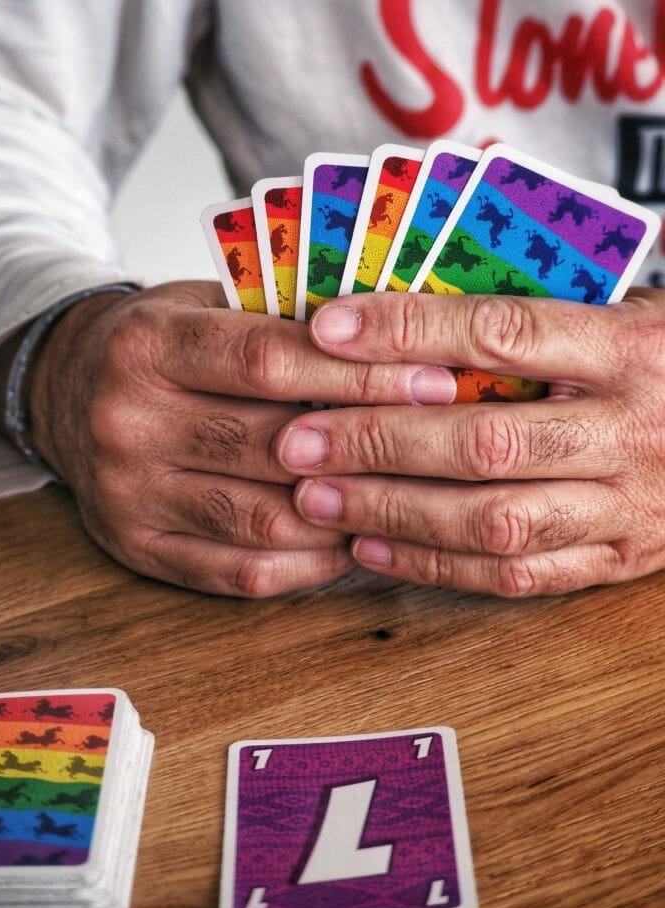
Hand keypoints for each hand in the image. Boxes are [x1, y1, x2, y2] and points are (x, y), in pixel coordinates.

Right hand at [28, 281, 452, 596]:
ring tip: (405, 497)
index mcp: (146, 344)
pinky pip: (240, 572)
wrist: (65, 391)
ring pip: (263, 520)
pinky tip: (350, 540)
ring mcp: (128, 494)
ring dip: (345, 514)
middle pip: (272, 445)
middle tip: (443, 445)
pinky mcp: (137, 549)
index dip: (359, 375)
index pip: (268, 361)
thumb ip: (284, 320)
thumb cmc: (158, 344)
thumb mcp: (204, 303)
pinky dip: (308, 563)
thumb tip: (402, 342)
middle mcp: (127, 422)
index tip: (435, 379)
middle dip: (370, 446)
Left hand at [275, 288, 664, 596]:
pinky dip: (436, 565)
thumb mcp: (617, 314)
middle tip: (299, 440)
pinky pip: (519, 574)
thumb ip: (528, 318)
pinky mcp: (619, 560)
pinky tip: (372, 548)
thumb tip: (394, 312)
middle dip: (380, 441)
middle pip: (488, 439)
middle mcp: (630, 428)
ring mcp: (629, 504)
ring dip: (395, 511)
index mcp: (629, 346)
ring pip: (497, 519)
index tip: (327, 330)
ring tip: (317, 498)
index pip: (504, 332)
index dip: (409, 332)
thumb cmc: (659, 363)